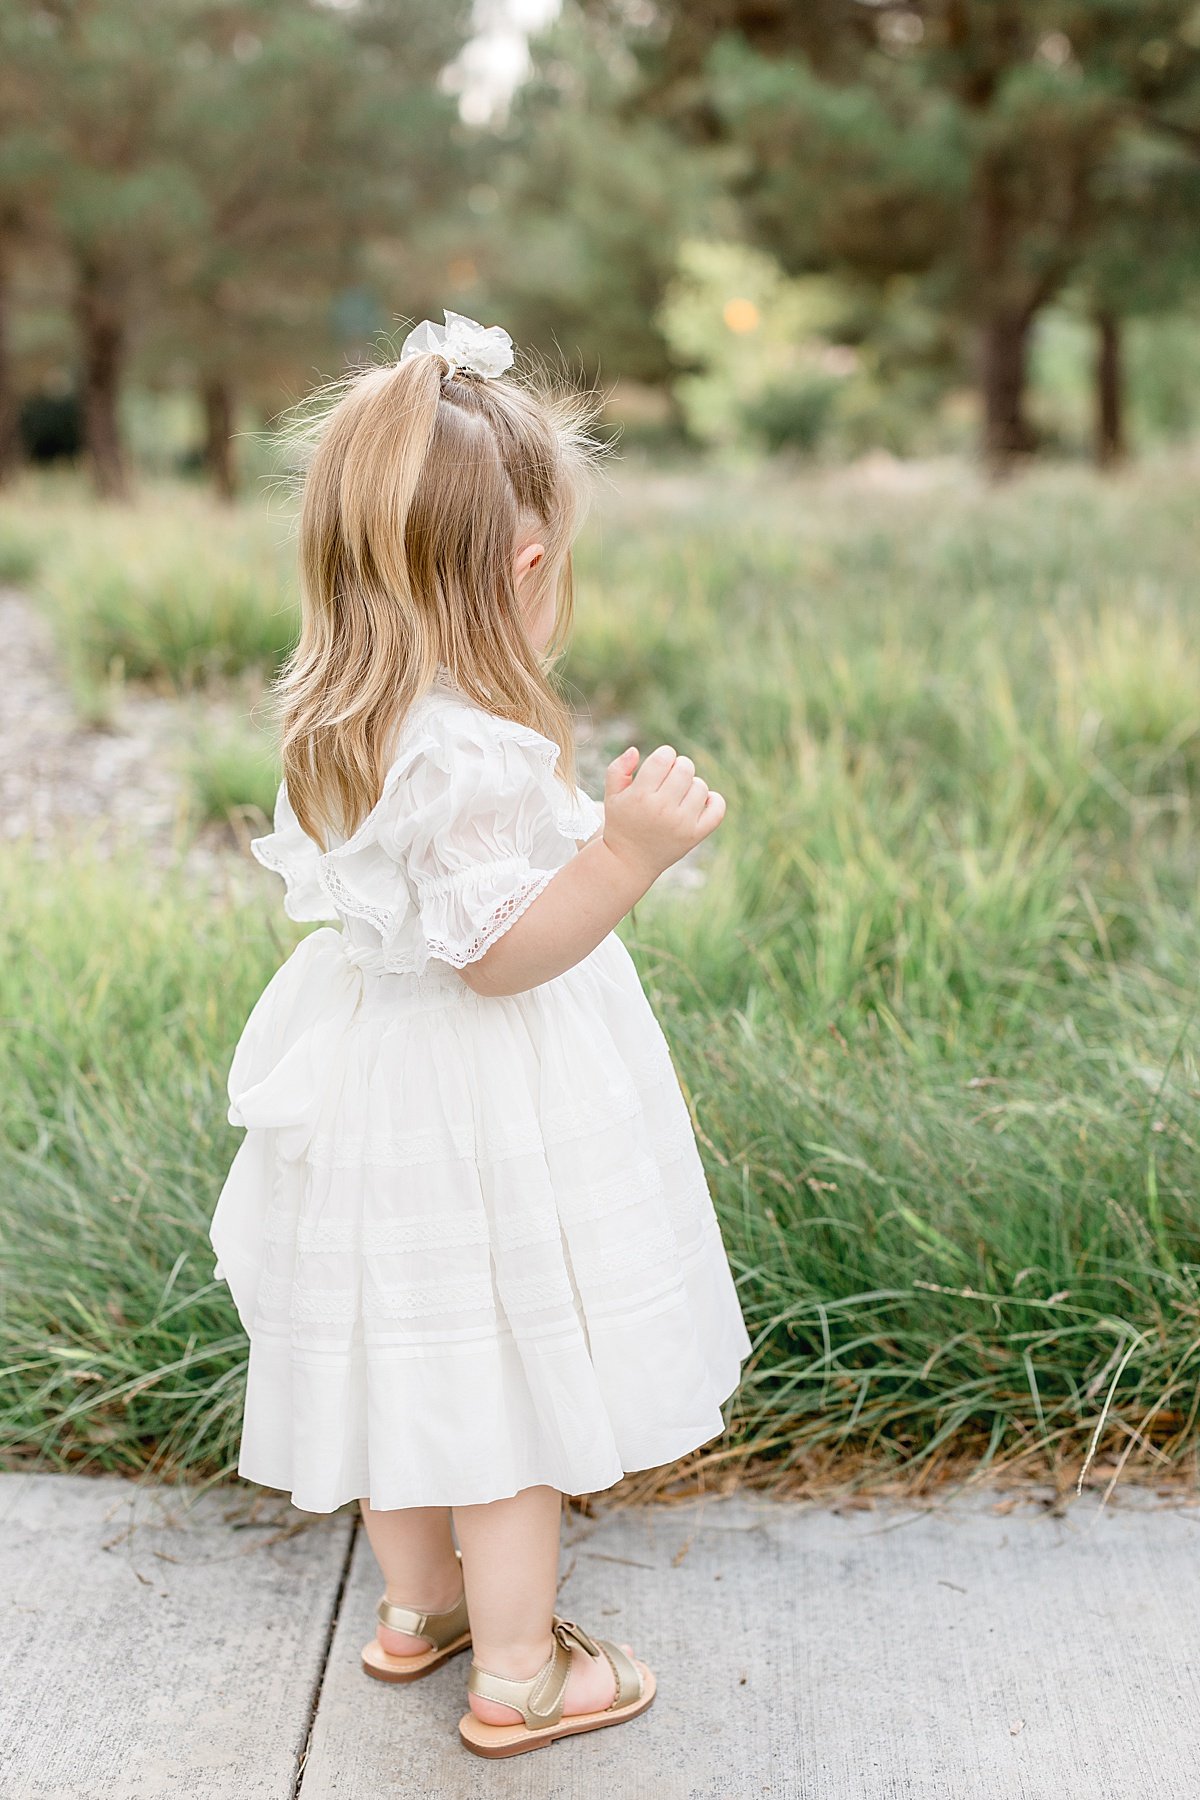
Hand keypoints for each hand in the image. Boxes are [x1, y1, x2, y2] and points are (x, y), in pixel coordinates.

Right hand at [601, 743, 725, 886]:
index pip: (664, 758)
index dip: (664, 755)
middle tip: (670, 778)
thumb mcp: (612, 796)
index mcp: (640, 796)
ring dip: (691, 785)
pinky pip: (717, 809)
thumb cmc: (621, 823)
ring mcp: (681, 824)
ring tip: (679, 794)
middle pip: (685, 768)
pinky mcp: (695, 835)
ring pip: (700, 786)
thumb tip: (635, 750)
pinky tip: (700, 801)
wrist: (629, 862)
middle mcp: (662, 810)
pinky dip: (714, 800)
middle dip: (679, 767)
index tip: (659, 765)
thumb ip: (618, 769)